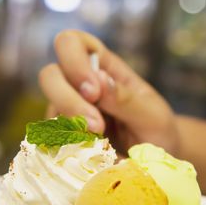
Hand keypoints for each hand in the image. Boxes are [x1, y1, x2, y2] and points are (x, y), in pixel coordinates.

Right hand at [39, 30, 179, 155]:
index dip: (73, 60)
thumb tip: (98, 79)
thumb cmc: (156, 129)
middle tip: (97, 126)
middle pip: (49, 75)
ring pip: (49, 111)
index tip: (93, 91)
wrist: (155, 162)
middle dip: (68, 100)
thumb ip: (126, 99)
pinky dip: (70, 149)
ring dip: (72, 130)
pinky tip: (93, 156)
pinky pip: (53, 141)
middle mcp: (78, 85)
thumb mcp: (152, 115)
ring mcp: (67, 112)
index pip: (71, 42)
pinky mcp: (63, 139)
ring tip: (103, 146)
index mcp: (101, 66)